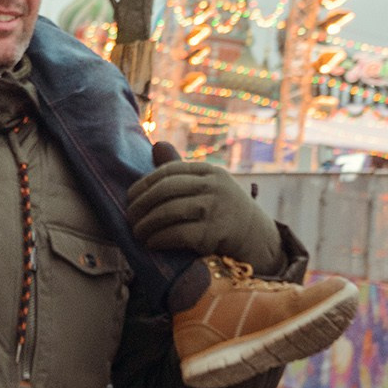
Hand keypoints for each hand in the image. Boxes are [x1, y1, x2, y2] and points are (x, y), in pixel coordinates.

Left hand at [127, 141, 282, 273]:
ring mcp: (217, 209)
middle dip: (142, 204)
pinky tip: (151, 243)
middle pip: (166, 190)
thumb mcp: (208, 186)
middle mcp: (214, 186)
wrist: (258, 238)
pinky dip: (160, 239)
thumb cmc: (224, 209)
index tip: (129, 197)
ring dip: (147, 224)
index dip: (144, 184)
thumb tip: (156, 144)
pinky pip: (179, 234)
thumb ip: (181, 171)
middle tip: (129, 217)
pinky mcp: (216, 234)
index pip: (168, 171)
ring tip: (137, 232)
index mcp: (209, 171)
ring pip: (169, 211)